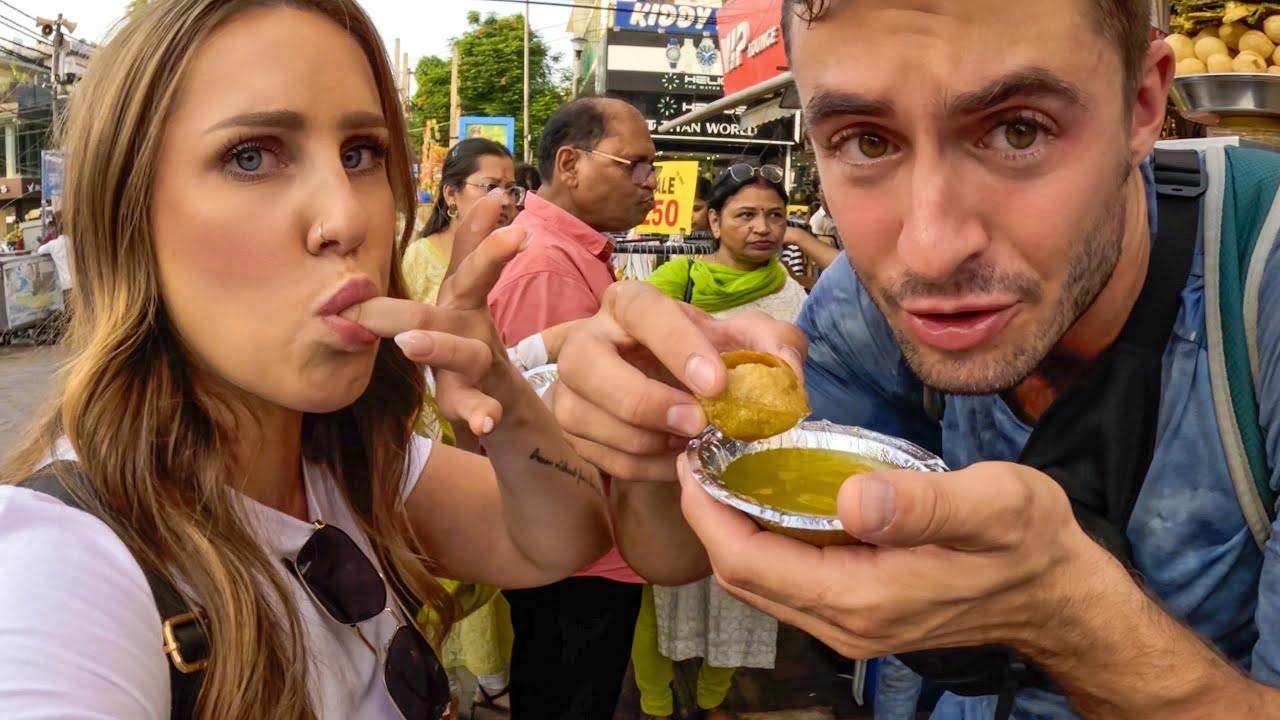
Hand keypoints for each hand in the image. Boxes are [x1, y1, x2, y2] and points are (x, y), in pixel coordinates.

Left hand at [344, 196, 525, 434]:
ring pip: (466, 353)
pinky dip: (482, 413)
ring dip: (439, 347)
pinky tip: (484, 423)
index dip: (481, 231)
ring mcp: (483, 363)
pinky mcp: (485, 401)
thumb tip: (485, 199)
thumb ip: (471, 249)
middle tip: (465, 254)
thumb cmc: (470, 343)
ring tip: (411, 344)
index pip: (472, 257)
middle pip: (467, 293)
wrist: (508, 406)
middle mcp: (476, 325)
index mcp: (464, 299)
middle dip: (469, 263)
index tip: (496, 200)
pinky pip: (482, 407)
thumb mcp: (467, 295)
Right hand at [551, 281, 806, 481]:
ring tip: (690, 443)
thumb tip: (787, 369)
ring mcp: (569, 388)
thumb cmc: (705, 357)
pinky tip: (677, 459)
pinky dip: (644, 467)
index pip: (641, 311)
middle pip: (585, 363)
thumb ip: (774, 344)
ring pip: (582, 415)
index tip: (717, 383)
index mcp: (629, 305)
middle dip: (642, 399)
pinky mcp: (569, 431)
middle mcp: (587, 339)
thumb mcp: (746, 341)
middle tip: (696, 422)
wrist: (674, 388)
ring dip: (644, 440)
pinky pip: (600, 457)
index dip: (677, 345)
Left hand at [677, 458, 1112, 659]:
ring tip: (724, 470)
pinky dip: (764, 541)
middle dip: (708, 520)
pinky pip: (789, 580)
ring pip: (762, 582)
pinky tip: (769, 496)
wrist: (1060, 595)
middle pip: (744, 577)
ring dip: (731, 530)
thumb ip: (922, 504)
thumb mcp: (992, 506)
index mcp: (864, 598)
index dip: (708, 515)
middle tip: (697, 457)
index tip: (690, 461)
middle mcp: (846, 623)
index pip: (751, 563)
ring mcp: (852, 624)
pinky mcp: (860, 613)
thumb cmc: (1031, 544)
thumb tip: (851, 498)